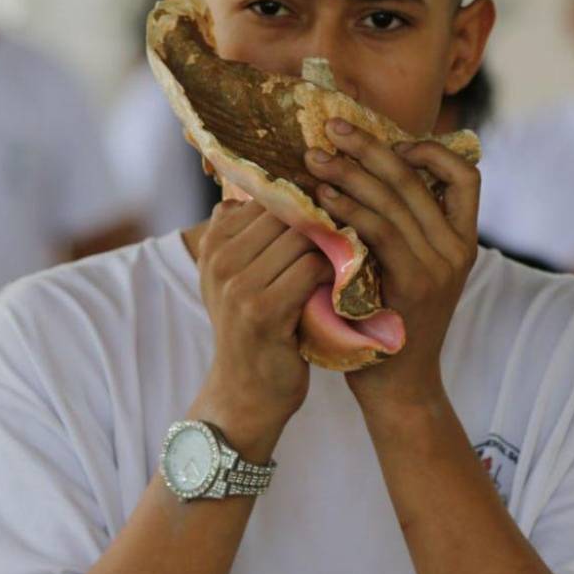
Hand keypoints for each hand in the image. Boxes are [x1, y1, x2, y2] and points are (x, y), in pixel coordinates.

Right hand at [191, 199, 331, 459]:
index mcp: (215, 241)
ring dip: (334, 246)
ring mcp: (236, 284)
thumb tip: (277, 181)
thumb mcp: (243, 277)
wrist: (249, 393)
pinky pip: (310, 269)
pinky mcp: (261, 310)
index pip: (270, 194)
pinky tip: (346, 286)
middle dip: (326, 219)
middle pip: (288, 211)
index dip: (309, 199)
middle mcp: (219, 257)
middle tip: (359, 228)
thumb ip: (253, 233)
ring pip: (302, 238)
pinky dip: (334, 273)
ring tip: (356, 256)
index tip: (340, 207)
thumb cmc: (260, 329)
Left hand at [303, 118, 479, 407]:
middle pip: (418, 178)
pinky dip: (349, 209)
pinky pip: (381, 232)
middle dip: (370, 146)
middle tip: (329, 128)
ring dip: (350, 172)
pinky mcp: (415, 285)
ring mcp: (439, 268)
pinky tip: (321, 199)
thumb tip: (361, 175)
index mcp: (461, 241)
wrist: (395, 386)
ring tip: (313, 160)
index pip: (466, 175)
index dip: (430, 149)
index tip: (389, 140)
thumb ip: (397, 229)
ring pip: (395, 200)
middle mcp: (457, 250)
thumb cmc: (388, 322)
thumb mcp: (403, 269)